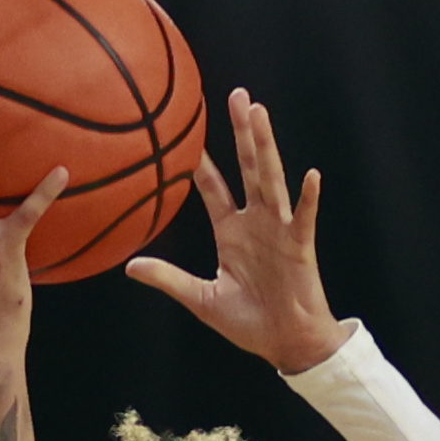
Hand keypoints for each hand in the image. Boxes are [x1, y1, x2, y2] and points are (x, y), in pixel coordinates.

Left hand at [124, 90, 354, 374]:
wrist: (286, 344)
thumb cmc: (249, 324)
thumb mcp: (202, 299)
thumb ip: (169, 279)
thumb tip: (130, 267)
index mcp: (232, 232)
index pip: (212, 186)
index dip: (199, 160)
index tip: (187, 129)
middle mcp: (256, 222)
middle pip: (248, 167)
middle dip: (242, 132)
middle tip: (237, 96)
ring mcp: (279, 230)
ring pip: (271, 179)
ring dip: (266, 146)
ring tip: (259, 114)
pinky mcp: (300, 246)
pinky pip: (303, 217)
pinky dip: (307, 197)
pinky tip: (310, 176)